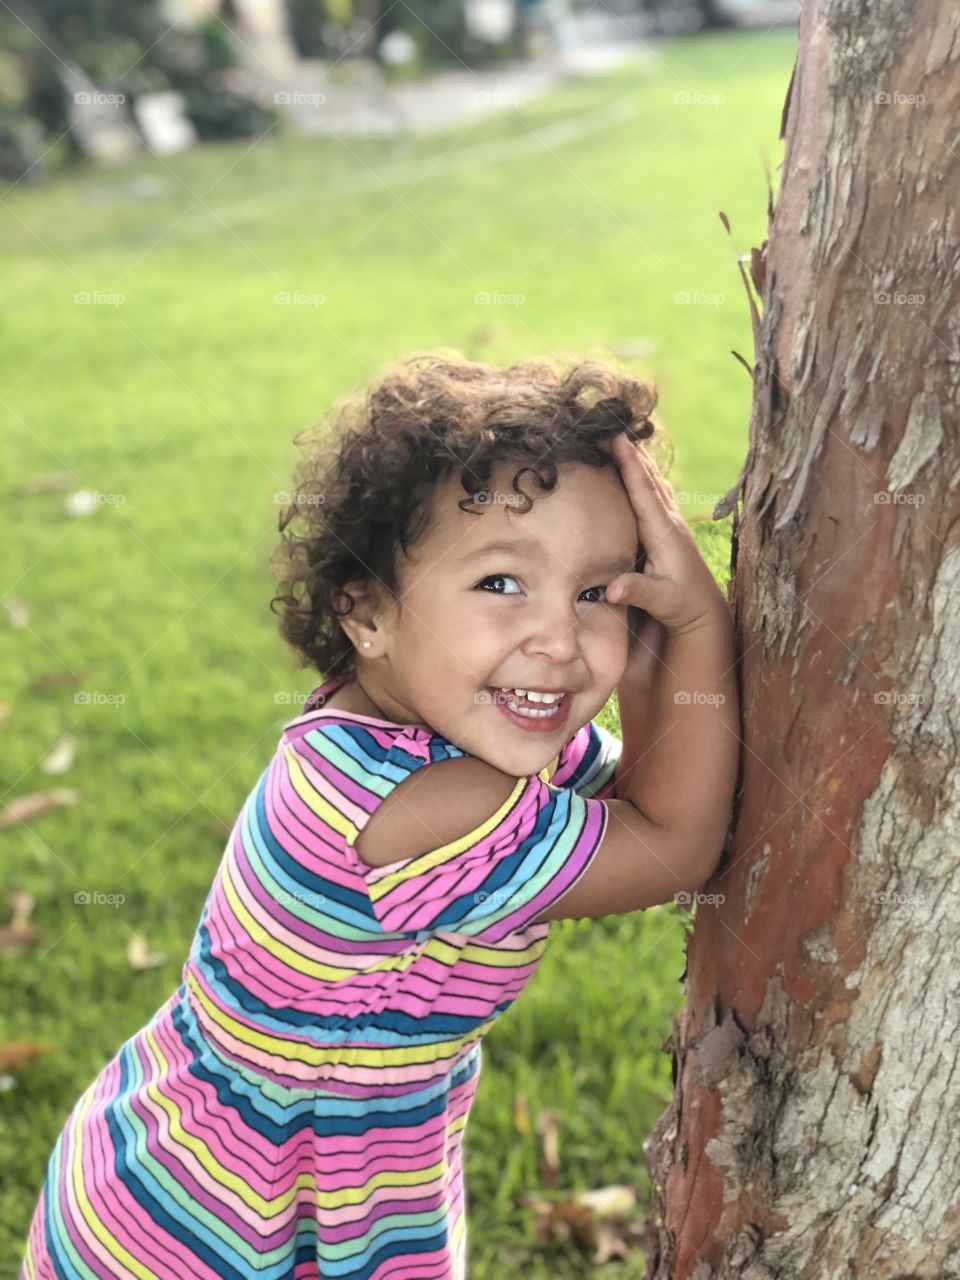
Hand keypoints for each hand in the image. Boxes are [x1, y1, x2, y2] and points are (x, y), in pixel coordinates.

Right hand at [601, 432, 728, 638]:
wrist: (705, 612)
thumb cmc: (681, 606)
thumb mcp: (659, 601)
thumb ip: (637, 592)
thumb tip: (613, 589)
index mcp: (664, 532)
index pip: (643, 491)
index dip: (630, 464)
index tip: (616, 437)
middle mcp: (670, 521)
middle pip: (649, 478)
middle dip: (632, 451)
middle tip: (612, 424)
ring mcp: (673, 523)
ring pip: (655, 483)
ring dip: (639, 459)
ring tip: (623, 438)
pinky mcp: (671, 529)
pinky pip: (656, 493)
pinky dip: (645, 475)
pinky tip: (641, 467)